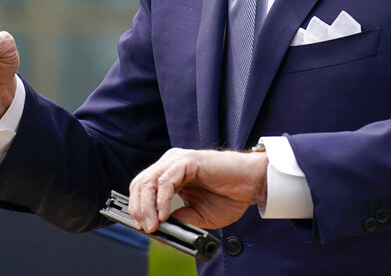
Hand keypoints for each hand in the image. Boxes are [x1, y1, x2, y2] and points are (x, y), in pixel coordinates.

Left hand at [127, 147, 268, 232]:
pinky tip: (165, 214)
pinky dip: (162, 199)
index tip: (142, 228)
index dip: (138, 208)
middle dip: (138, 209)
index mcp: (170, 175)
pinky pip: (166, 180)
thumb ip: (179, 219)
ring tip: (154, 225)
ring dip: (147, 206)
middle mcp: (171, 164)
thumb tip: (160, 229)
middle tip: (147, 229)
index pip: (142, 188)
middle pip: (140, 183)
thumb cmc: (230, 196)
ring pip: (149, 181)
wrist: (252, 185)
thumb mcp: (198, 215)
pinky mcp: (188, 161)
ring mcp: (178, 160)